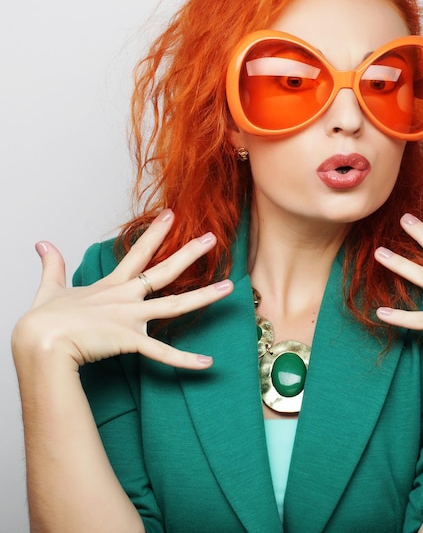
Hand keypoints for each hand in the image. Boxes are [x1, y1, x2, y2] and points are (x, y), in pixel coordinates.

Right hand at [12, 210, 232, 369]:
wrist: (39, 343)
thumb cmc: (43, 321)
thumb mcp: (50, 288)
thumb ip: (52, 266)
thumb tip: (42, 244)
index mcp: (111, 286)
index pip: (139, 252)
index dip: (156, 233)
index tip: (171, 215)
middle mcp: (126, 297)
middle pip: (165, 270)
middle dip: (190, 252)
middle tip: (212, 238)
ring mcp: (131, 318)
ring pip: (176, 305)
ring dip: (204, 296)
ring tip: (229, 288)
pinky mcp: (130, 340)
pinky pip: (162, 354)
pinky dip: (185, 360)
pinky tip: (207, 363)